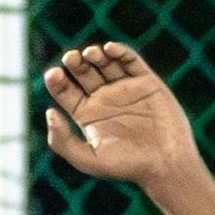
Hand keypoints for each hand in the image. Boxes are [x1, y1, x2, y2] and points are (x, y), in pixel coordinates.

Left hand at [40, 41, 202, 191]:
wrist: (165, 163)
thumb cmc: (126, 165)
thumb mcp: (88, 159)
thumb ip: (62, 141)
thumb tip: (49, 112)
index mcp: (87, 114)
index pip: (65, 90)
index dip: (56, 80)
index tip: (54, 74)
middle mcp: (104, 98)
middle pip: (83, 72)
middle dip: (75, 62)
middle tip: (71, 58)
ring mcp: (125, 88)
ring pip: (105, 63)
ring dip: (95, 54)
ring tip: (90, 54)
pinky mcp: (146, 81)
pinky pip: (131, 61)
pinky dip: (120, 51)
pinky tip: (110, 49)